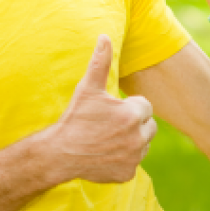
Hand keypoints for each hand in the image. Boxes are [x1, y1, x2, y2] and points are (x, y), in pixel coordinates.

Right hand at [50, 35, 157, 183]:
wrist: (60, 153)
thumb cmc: (76, 118)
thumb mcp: (88, 88)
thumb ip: (100, 62)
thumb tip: (105, 36)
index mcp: (134, 114)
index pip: (144, 107)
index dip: (127, 107)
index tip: (110, 111)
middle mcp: (140, 137)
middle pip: (148, 126)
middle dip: (133, 124)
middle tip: (109, 126)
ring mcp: (135, 158)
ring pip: (143, 145)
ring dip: (131, 141)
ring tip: (107, 139)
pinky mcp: (128, 174)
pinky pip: (133, 163)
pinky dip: (123, 160)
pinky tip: (105, 155)